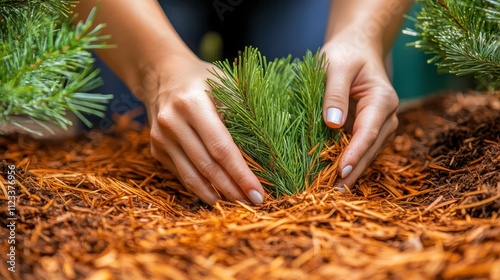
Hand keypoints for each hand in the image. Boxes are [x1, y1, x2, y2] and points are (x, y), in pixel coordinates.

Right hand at [139, 55, 264, 204]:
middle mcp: (172, 122)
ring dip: (215, 194)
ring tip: (237, 204)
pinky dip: (200, 186)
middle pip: (206, 166)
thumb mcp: (226, 84)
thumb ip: (244, 113)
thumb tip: (270, 150)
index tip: (258, 192)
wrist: (162, 73)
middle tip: (253, 203)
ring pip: (191, 176)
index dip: (240, 173)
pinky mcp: (156, 148)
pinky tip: (217, 193)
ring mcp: (160, 137)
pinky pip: (181, 173)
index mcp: (193, 103)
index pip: (221, 147)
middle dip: (232, 189)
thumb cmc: (203, 79)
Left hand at [321, 39, 398, 188]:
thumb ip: (334, 93)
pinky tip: (330, 177)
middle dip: (351, 171)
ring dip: (349, 171)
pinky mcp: (368, 130)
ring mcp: (379, 125)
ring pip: (365, 153)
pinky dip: (346, 162)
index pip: (368, 133)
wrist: (357, 49)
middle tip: (330, 193)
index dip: (354, 154)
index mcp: (381, 100)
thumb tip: (332, 125)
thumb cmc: (346, 54)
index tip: (340, 172)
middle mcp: (386, 116)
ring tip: (327, 191)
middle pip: (369, 150)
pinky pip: (358, 149)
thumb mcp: (335, 66)